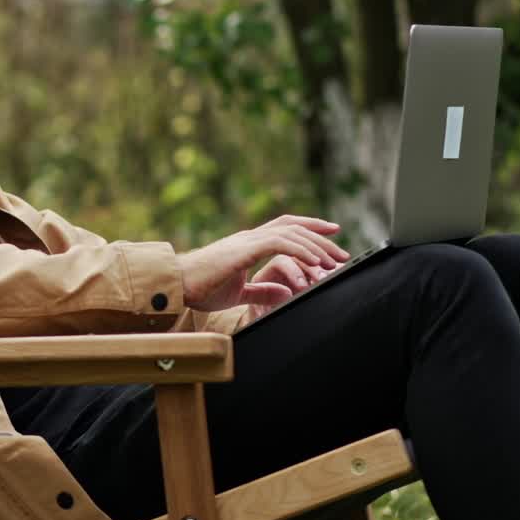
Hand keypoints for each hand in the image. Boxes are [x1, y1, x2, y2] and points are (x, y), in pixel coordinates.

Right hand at [176, 215, 345, 312]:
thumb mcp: (239, 293)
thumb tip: (284, 292)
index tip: (330, 235)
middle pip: (293, 226)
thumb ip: (261, 291)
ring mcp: (247, 241)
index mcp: (248, 244)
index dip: (308, 229)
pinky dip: (301, 251)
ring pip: (291, 233)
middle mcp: (250, 237)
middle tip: (342, 251)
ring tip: (335, 260)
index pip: (284, 229)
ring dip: (316, 245)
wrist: (177, 285)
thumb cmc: (200, 289)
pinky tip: (316, 262)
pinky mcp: (244, 249)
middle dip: (321, 236)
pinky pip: (280, 244)